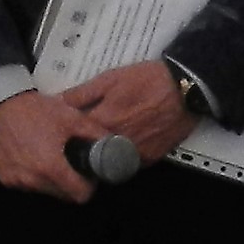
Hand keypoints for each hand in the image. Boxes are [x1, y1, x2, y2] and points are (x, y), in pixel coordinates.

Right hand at [0, 88, 94, 201]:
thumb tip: (114, 143)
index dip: (89, 186)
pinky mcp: (4, 178)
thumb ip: (95, 133)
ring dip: (52, 181)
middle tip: (73, 164)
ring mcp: (17, 181)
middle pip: (63, 195)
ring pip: (45, 191)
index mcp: (51, 168)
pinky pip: (27, 184)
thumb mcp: (70, 117)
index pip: (80, 195)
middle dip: (71, 184)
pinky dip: (34, 176)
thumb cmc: (35, 110)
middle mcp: (33, 181)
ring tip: (52, 157)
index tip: (88, 173)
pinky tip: (34, 157)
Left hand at [62, 59, 198, 166]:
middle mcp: (117, 142)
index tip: (62, 134)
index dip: (66, 136)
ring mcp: (135, 154)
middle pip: (90, 154)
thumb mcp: (109, 79)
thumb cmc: (147, 80)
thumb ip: (81, 94)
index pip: (74, 138)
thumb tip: (57, 103)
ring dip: (103, 156)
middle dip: (83, 149)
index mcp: (104, 121)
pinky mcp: (150, 159)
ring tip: (101, 145)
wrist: (185, 89)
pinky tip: (122, 145)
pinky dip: (122, 158)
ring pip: (109, 163)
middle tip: (80, 142)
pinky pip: (129, 163)